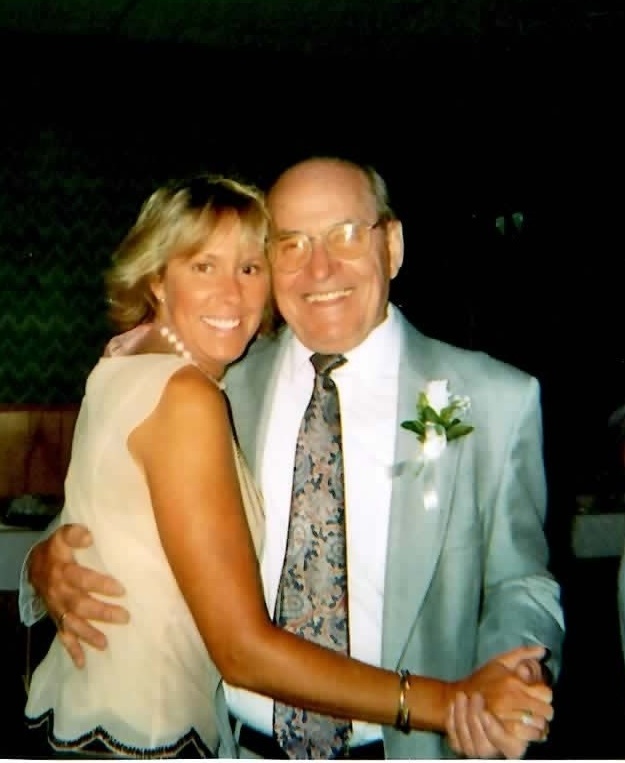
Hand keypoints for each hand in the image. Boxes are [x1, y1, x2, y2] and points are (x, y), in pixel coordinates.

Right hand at [29, 523, 128, 666]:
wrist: (35, 566)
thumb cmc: (57, 551)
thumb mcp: (62, 535)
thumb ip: (74, 533)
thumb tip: (89, 537)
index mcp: (63, 571)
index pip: (82, 579)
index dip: (100, 585)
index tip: (121, 590)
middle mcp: (60, 592)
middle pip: (80, 605)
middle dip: (101, 613)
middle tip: (124, 617)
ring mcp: (58, 608)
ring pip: (72, 624)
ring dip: (88, 635)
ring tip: (105, 644)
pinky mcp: (57, 619)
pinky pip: (62, 637)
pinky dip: (72, 651)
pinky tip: (82, 664)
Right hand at [446, 646, 551, 757]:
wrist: (461, 698)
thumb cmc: (483, 678)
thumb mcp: (500, 661)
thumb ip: (523, 653)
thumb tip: (543, 650)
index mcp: (514, 682)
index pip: (546, 694)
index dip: (545, 695)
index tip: (540, 696)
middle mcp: (512, 700)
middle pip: (546, 712)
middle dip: (545, 712)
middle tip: (539, 711)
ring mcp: (508, 717)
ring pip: (539, 727)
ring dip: (540, 726)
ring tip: (534, 722)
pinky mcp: (503, 732)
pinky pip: (528, 739)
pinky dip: (531, 736)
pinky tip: (528, 732)